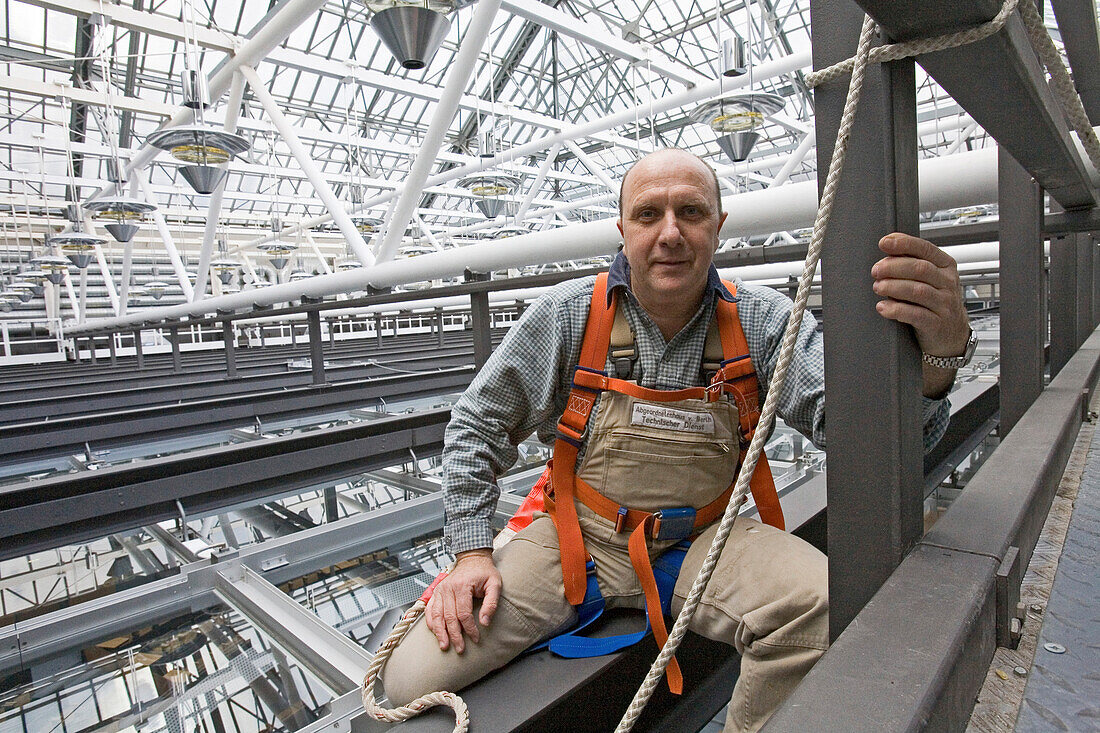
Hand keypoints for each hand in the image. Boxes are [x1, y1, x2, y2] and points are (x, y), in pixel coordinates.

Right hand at [425, 550, 501, 653]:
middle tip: (460, 648)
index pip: (463, 613)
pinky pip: (429, 609)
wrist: (472, 559)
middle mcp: (447, 588)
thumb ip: (491, 603)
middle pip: (449, 617)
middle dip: (454, 635)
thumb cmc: (484, 571)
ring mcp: (439, 590)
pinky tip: (435, 632)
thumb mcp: (495, 584)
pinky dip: (431, 622)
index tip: (476, 638)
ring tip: (444, 645)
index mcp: (462, 586)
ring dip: (439, 632)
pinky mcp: (436, 592)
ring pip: (436, 615)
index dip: (469, 628)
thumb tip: (485, 622)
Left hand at [871, 233, 970, 396]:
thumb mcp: (930, 279)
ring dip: (893, 287)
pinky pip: (916, 315)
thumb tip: (887, 248)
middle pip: (920, 269)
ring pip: (918, 291)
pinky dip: (897, 310)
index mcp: (945, 266)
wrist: (951, 334)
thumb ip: (912, 264)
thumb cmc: (936, 302)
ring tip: (878, 287)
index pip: (925, 249)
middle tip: (876, 270)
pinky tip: (883, 307)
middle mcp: (947, 283)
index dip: (904, 244)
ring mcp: (944, 304)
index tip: (884, 243)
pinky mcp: (936, 324)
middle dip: (894, 267)